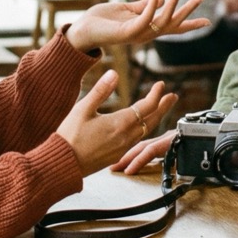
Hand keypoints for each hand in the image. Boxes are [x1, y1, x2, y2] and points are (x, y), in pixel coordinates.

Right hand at [56, 72, 178, 174]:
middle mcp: (126, 136)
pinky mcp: (118, 154)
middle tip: (173, 96)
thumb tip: (114, 73)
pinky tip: (142, 126)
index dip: (156, 94)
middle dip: (163, 106)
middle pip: (152, 119)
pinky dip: (145, 128)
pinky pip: (138, 139)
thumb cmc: (70, 136)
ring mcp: (123, 147)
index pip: (146, 106)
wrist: (64, 164)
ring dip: (156, 117)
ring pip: (146, 130)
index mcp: (120, 123)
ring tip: (161, 108)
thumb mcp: (82, 109)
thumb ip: (100, 91)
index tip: (161, 84)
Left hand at [65, 0, 207, 53]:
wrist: (82, 30)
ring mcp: (137, 34)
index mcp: (147, 29)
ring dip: (172, 3)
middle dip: (187, 11)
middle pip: (173, 24)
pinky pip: (144, 18)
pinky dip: (152, 6)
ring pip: (162, 20)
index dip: (189, 23)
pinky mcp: (127, 32)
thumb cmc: (102, 20)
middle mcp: (145, 34)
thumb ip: (143, 5)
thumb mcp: (126, 9)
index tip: (208, 21)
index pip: (172, 26)